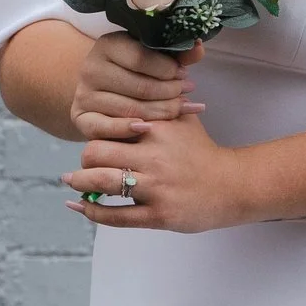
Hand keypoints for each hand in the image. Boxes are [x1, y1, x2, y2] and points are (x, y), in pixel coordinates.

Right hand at [70, 32, 192, 138]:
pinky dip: (128, 129)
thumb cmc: (134, 70)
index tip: (185, 75)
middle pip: (139, 86)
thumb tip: (198, 47)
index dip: (167, 69)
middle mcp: (91, 68)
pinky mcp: (80, 118)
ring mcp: (84, 94)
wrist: (102, 89)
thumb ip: (177, 54)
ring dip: (160, 112)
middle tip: (186, 95)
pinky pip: (105, 128)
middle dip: (169, 92)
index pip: (141, 58)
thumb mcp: (153, 56)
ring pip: (129, 109)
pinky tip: (149, 129)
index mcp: (108, 45)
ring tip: (179, 109)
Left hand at [70, 108, 249, 234]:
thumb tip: (132, 90)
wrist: (233, 185)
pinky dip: (93, 212)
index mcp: (157, 129)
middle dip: (84, 160)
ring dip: (80, 184)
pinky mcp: (158, 214)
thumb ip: (156, 106)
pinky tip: (80, 207)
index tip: (91, 139)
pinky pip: (116, 216)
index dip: (96, 132)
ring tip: (72, 182)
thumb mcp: (183, 119)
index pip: (109, 125)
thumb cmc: (202, 151)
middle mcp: (154, 156)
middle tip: (81, 165)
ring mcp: (156, 187)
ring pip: (102, 183)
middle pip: (97, 153)